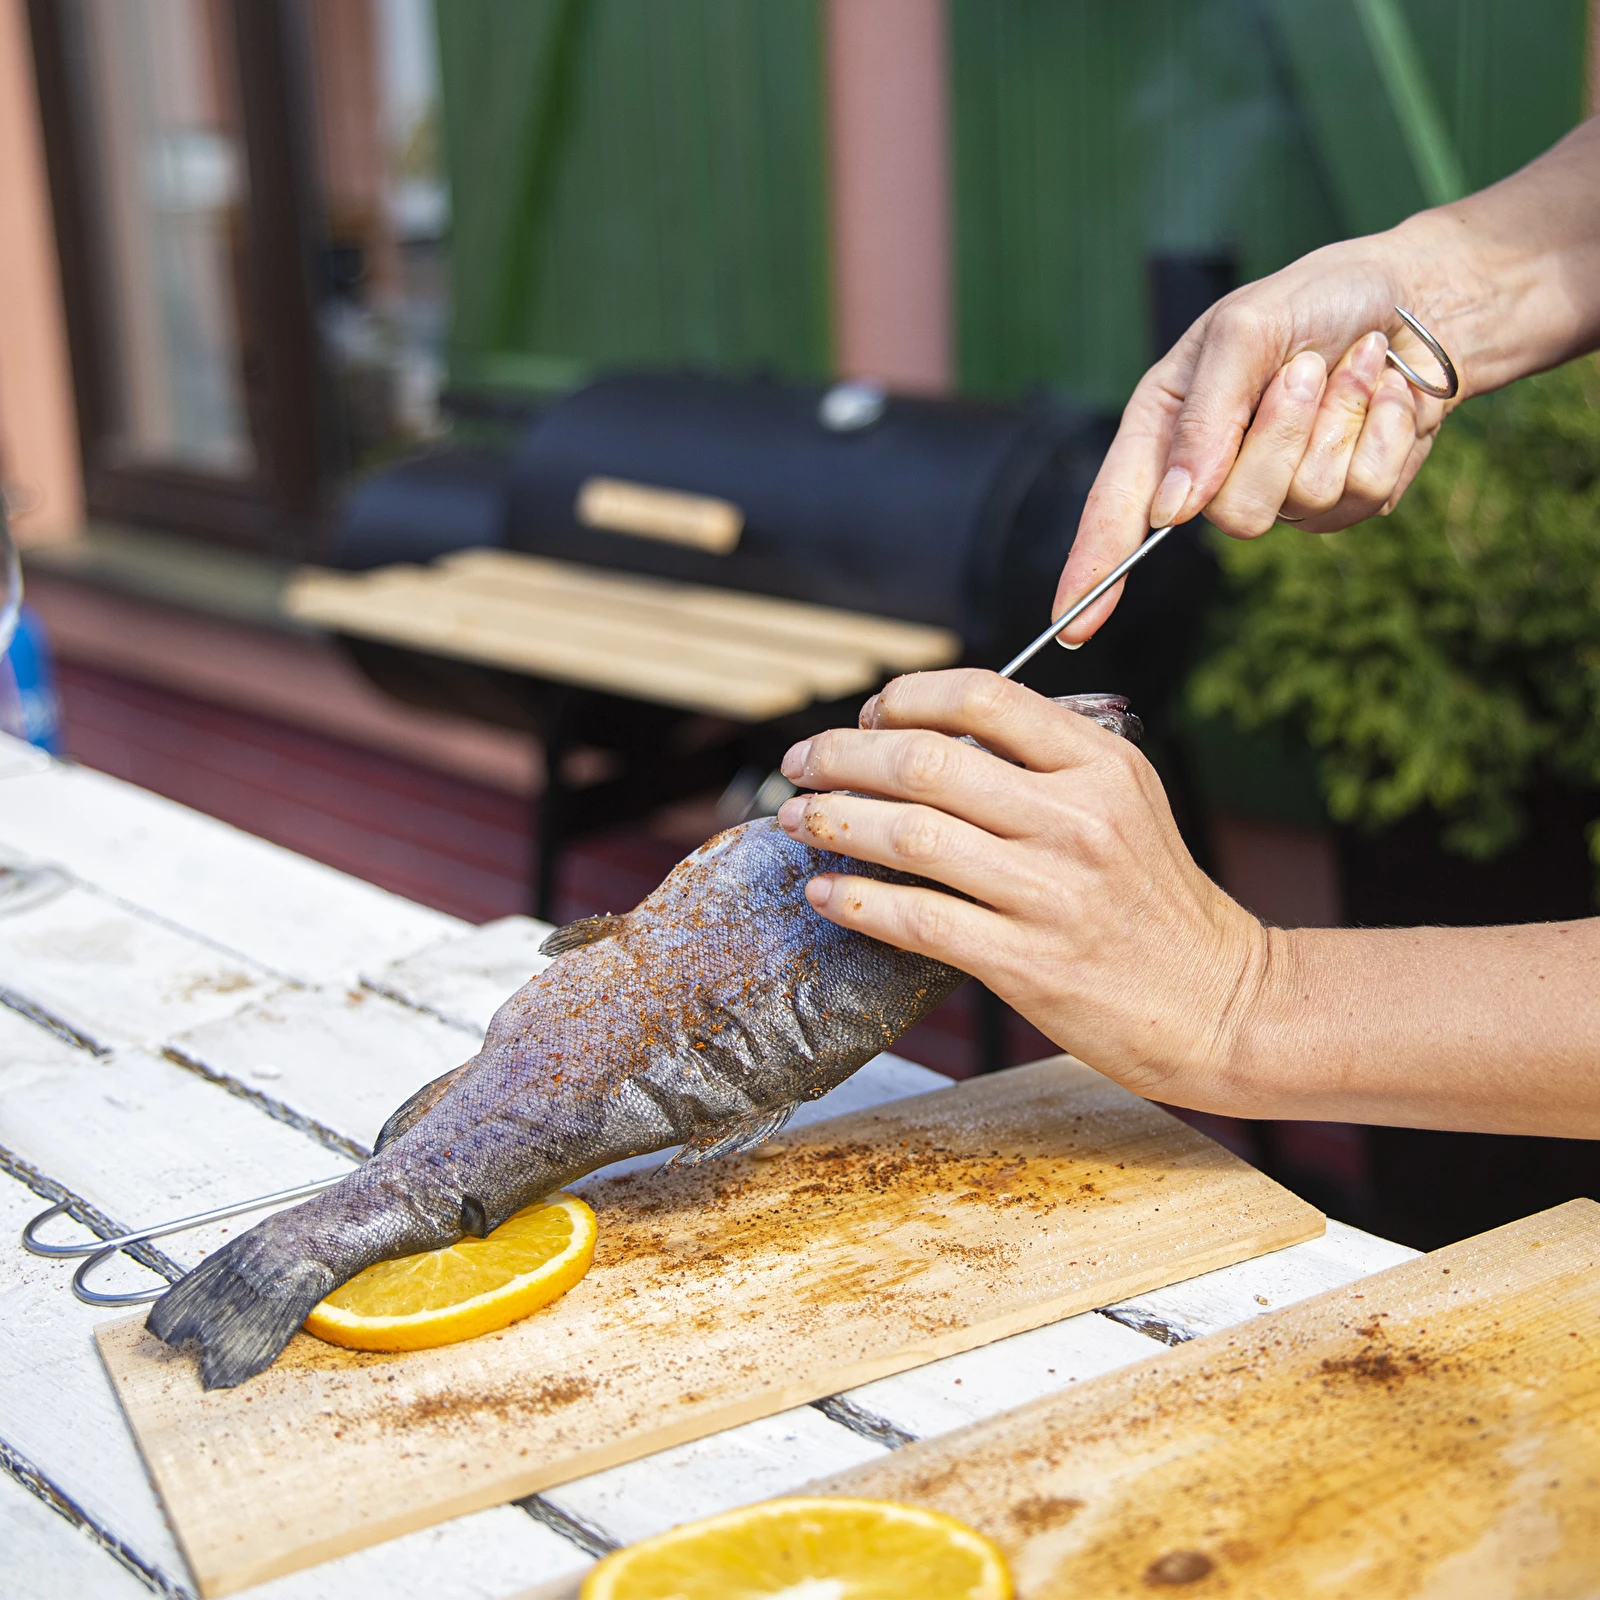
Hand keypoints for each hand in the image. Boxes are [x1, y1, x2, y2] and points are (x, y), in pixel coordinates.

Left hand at [776, 670, 1267, 1110]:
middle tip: (799, 765)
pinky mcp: (1030, 963)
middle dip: (842, 756)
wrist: (1220, 1003)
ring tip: (797, 821)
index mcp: (1101, 765)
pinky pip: (918, 919)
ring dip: (834, 822)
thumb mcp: (1126, 803)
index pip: (981, 698)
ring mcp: (1053, 893)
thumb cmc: (1156, 902)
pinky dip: (858, 901)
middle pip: (927, 761)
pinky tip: (825, 893)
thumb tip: (928, 739)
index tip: (864, 716)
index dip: (904, 698)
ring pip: (911, 835)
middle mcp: (1078, 819)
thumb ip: (1045, 764)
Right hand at [1055, 228, 1462, 642]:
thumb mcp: (1245, 329)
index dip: (1095, 569)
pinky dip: (1383, 430)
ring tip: (1352, 367)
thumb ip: (1205, 416)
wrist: (1421, 295)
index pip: (1117, 511)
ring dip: (1337, 420)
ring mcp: (1280, 493)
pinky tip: (1385, 393)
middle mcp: (1214, 471)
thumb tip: (1172, 508)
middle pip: (1230, 514)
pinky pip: (1362, 495)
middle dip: (1279, 435)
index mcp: (1166, 425)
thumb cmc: (1317, 298)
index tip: (1073, 624)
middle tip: (1306, 368)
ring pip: (1299, 502)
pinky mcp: (1342, 502)